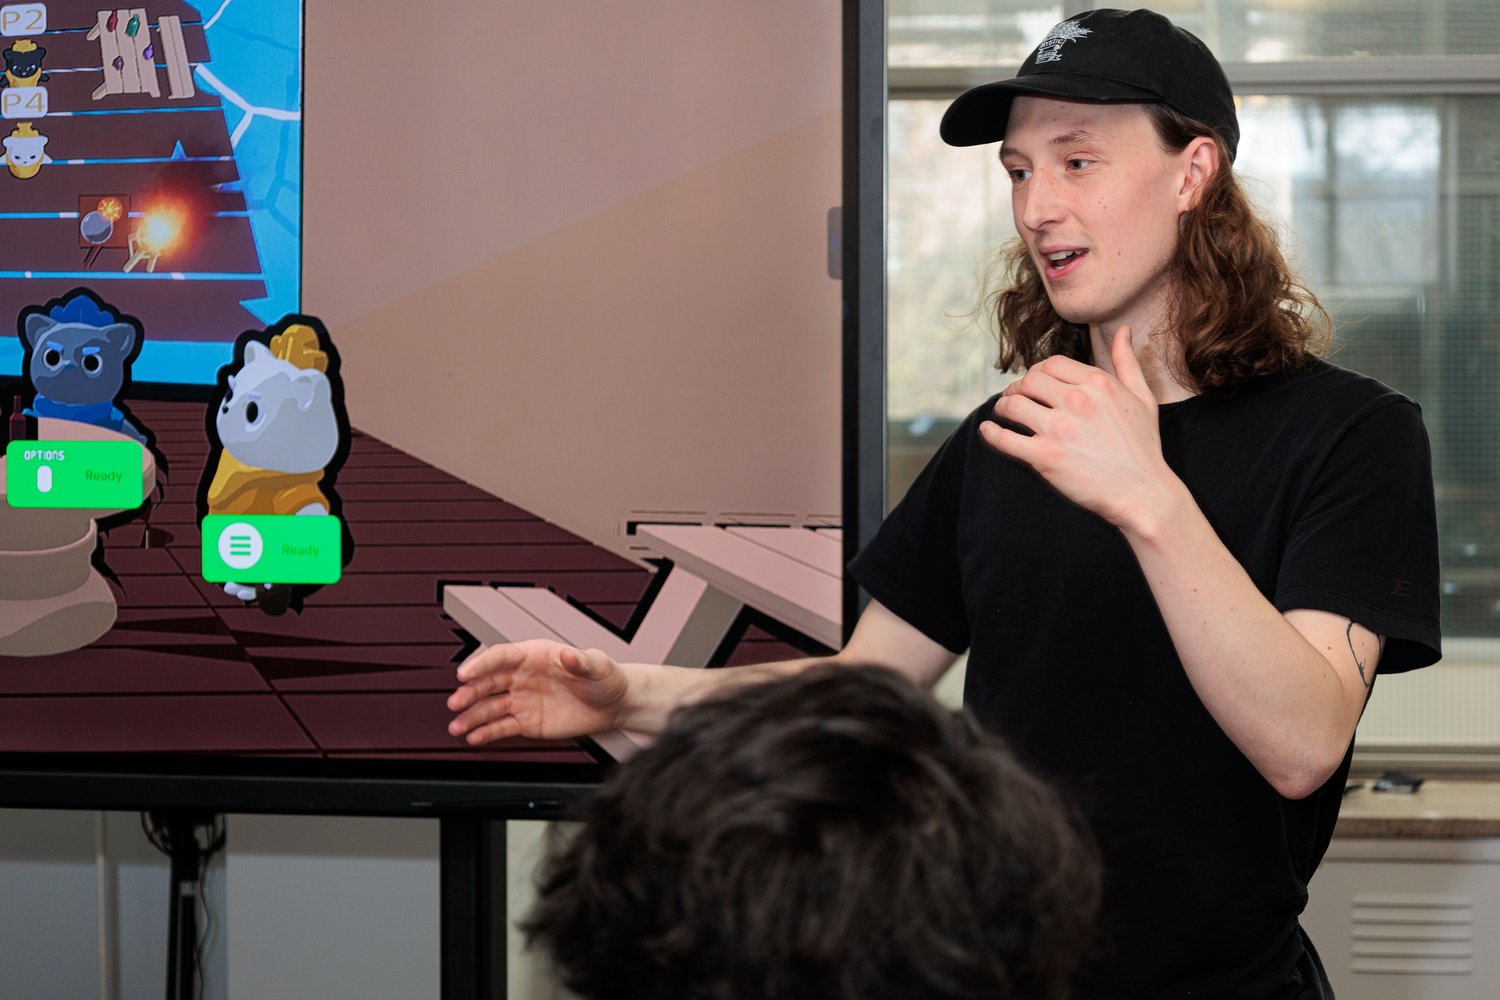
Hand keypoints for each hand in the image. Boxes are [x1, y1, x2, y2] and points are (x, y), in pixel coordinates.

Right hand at [447, 640, 627, 744]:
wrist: (613, 704)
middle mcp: (522, 677)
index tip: (465, 673)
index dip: (481, 664)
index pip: (501, 656)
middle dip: (470, 692)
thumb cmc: (604, 678)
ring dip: (471, 716)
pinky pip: (502, 727)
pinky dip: (486, 732)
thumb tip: (567, 654)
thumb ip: (581, 661)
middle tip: (456, 702)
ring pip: (490, 707)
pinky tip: (473, 737)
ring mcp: (522, 700)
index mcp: (534, 655)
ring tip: (457, 726)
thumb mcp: (597, 665)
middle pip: (489, 682)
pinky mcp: (526, 722)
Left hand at [979, 326, 1173, 529]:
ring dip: (1002, 406)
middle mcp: (1077, 401)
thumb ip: (1127, 362)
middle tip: (1014, 397)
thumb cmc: (1142, 447)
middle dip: (1017, 387)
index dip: (1037, 371)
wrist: (1143, 493)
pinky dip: (990, 433)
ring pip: (1012, 404)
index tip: (1034, 383)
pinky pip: (1005, 438)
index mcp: (1098, 383)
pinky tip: (987, 431)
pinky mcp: (1046, 457)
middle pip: (1029, 380)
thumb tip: (1123, 330)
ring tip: (1002, 412)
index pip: (1051, 364)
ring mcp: (1059, 429)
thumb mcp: (1142, 398)